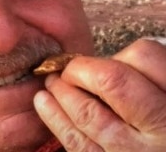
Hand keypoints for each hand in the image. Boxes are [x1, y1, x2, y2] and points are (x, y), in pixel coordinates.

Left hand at [34, 39, 165, 151]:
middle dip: (81, 69)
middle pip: (112, 81)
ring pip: (88, 112)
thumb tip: (116, 61)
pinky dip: (55, 118)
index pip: (146, 57)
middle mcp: (162, 129)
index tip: (110, 59)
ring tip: (50, 81)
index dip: (120, 53)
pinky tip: (42, 101)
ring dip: (61, 91)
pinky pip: (78, 144)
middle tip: (70, 68)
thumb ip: (155, 79)